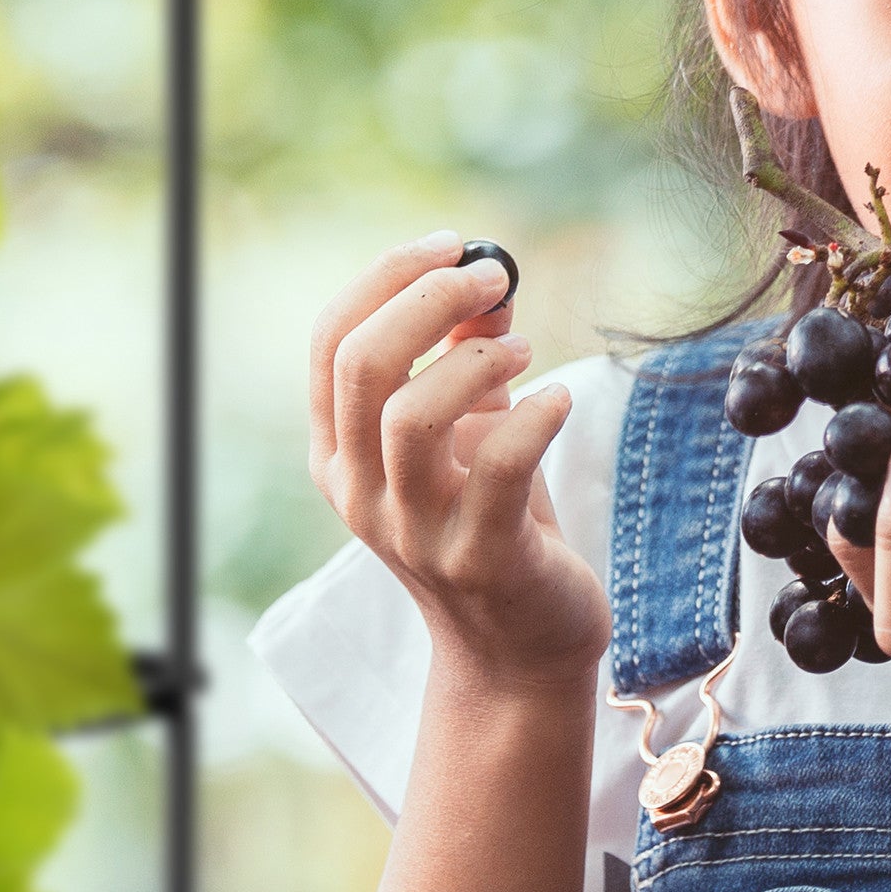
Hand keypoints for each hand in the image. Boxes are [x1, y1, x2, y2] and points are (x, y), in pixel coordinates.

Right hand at [308, 232, 609, 692]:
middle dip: (428, 300)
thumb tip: (489, 273)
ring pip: (413, 417)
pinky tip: (560, 400)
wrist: (519, 647)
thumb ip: (468, 353)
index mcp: (339, 453)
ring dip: (476, 360)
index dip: (386, 278)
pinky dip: (535, 415)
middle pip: (363, 366)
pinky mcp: (480, 559)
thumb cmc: (495, 521)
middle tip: (492, 276)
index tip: (449, 244)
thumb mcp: (471, 429)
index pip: (330, 342)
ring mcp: (414, 532)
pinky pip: (498, 465)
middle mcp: (359, 493)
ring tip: (524, 352)